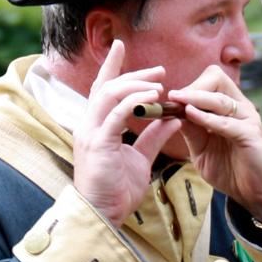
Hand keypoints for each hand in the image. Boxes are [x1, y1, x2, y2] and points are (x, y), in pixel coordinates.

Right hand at [73, 40, 180, 225]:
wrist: (104, 215)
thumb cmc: (117, 191)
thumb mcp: (140, 159)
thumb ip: (153, 137)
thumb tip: (172, 117)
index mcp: (96, 127)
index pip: (102, 89)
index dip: (111, 67)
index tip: (121, 46)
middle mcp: (89, 125)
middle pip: (107, 86)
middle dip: (132, 74)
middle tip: (160, 70)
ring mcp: (91, 133)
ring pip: (109, 95)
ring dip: (135, 85)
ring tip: (159, 85)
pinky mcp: (99, 144)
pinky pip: (116, 115)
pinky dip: (134, 103)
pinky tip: (153, 100)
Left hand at [168, 67, 261, 223]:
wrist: (254, 193)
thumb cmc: (229, 170)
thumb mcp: (201, 149)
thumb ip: (190, 131)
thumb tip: (171, 113)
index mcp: (229, 107)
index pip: (210, 80)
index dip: (189, 86)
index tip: (170, 98)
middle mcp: (240, 107)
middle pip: (216, 79)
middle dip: (192, 87)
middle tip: (173, 98)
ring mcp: (248, 119)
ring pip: (220, 98)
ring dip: (195, 98)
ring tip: (176, 101)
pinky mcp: (252, 135)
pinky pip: (227, 122)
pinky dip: (207, 118)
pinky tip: (191, 116)